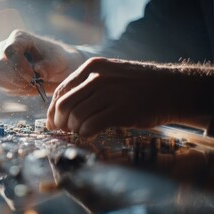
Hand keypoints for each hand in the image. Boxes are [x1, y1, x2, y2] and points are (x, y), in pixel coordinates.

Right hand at [0, 29, 84, 94]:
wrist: (53, 69)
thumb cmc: (55, 61)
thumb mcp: (57, 62)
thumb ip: (49, 66)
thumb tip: (38, 71)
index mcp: (19, 38)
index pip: (10, 50)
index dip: (19, 67)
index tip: (33, 77)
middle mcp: (5, 47)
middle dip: (16, 78)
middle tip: (32, 84)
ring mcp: (0, 60)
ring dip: (14, 85)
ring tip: (31, 85)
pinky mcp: (0, 74)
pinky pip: (1, 84)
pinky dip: (14, 89)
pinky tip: (26, 87)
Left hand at [46, 57, 213, 136]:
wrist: (170, 89)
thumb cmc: (136, 86)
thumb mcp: (109, 75)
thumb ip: (85, 86)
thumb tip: (59, 108)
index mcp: (92, 67)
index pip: (61, 91)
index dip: (52, 110)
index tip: (53, 123)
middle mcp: (98, 77)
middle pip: (64, 105)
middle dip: (60, 123)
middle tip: (64, 131)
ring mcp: (110, 93)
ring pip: (76, 117)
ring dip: (74, 129)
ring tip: (80, 132)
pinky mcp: (121, 110)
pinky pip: (91, 126)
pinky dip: (86, 134)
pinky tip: (90, 135)